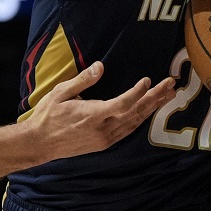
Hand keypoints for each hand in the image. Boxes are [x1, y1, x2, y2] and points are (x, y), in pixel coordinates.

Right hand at [30, 61, 176, 159]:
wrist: (39, 144)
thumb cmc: (47, 115)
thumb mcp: (61, 92)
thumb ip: (83, 80)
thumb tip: (100, 66)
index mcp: (92, 115)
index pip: (122, 104)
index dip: (137, 93)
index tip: (148, 80)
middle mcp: (102, 130)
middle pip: (135, 113)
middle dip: (155, 98)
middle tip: (171, 85)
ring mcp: (104, 139)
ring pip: (135, 123)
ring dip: (152, 108)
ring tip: (168, 95)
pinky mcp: (104, 143)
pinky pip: (128, 130)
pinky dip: (140, 119)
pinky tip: (149, 111)